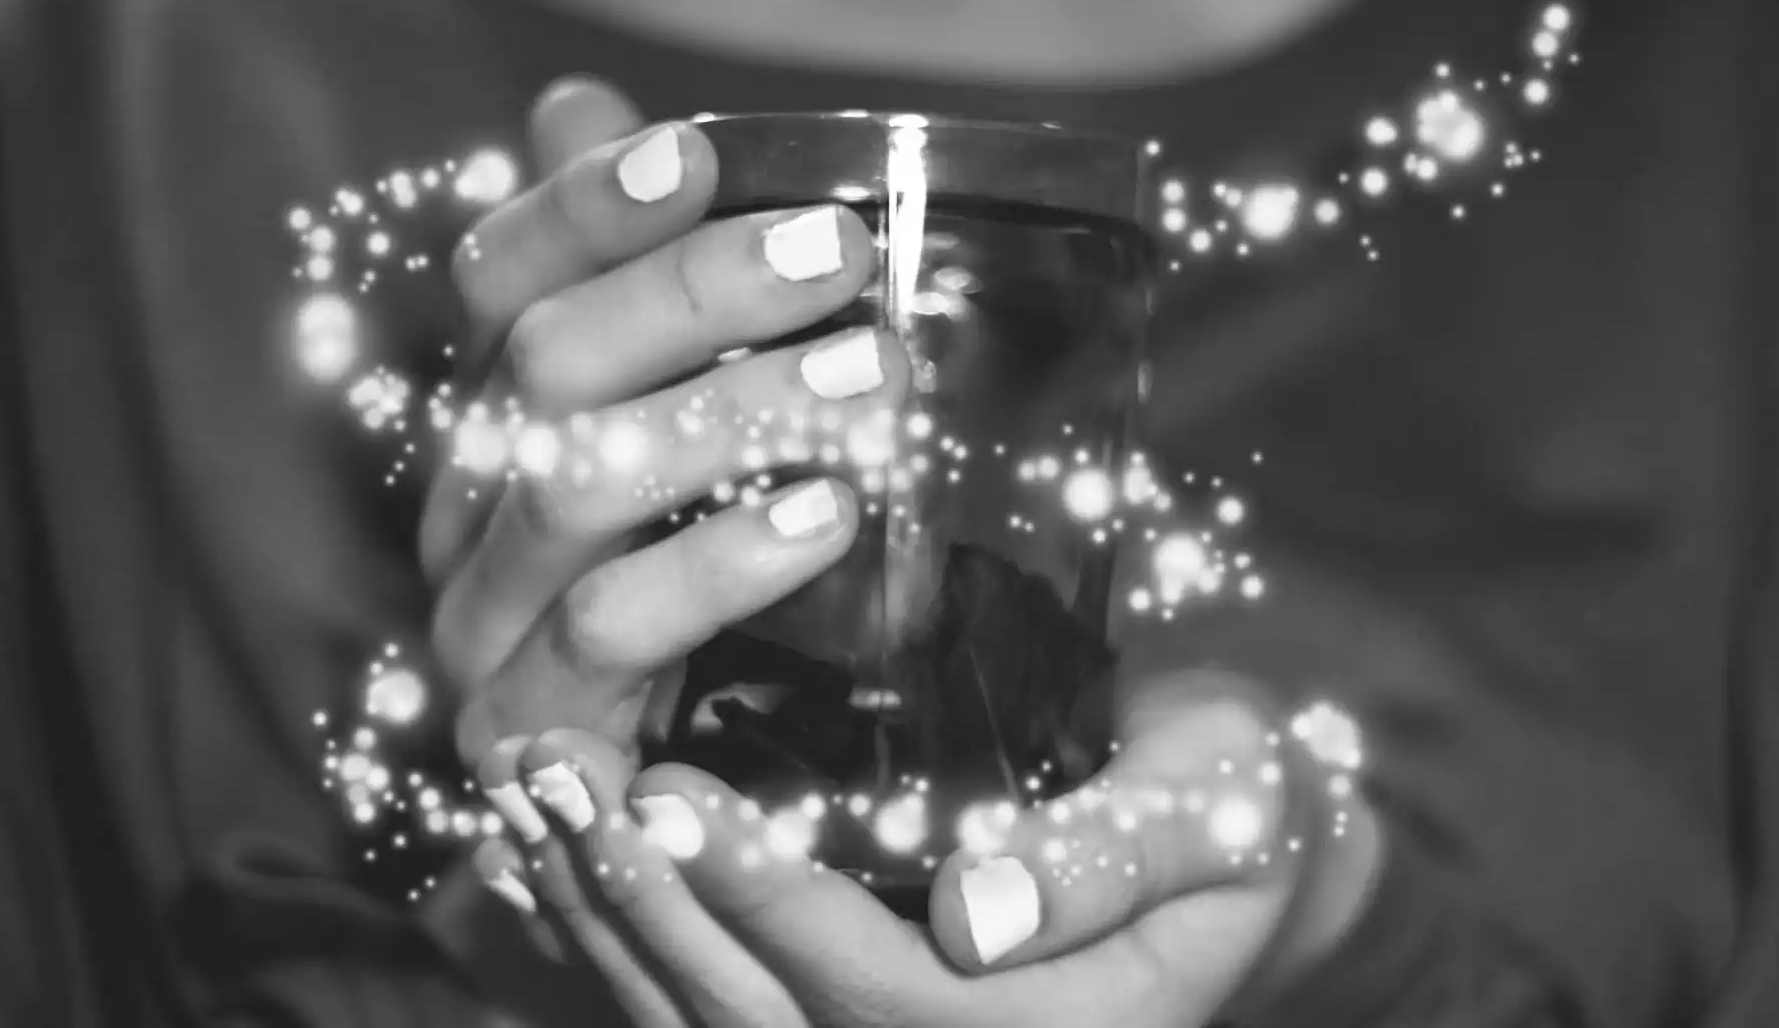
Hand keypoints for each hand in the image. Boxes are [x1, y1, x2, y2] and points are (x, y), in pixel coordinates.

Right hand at [422, 78, 904, 964]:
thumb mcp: (677, 402)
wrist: (664, 773)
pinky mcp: (525, 728)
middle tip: (844, 255)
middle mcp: (468, 496)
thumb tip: (568, 98)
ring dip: (730, 418)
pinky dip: (720, 564)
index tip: (697, 154)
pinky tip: (828, 519)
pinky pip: (606, 629)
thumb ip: (632, 266)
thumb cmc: (690, 553)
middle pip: (545, 362)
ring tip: (874, 384)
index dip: (583, 206)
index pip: (500, 273)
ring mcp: (481, 616)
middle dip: (696, 295)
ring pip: (573, 484)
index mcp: (497, 404)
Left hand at [487, 669, 1383, 1027]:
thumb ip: (1110, 861)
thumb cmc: (1241, 804)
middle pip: (764, 1022)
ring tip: (530, 797)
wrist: (1248, 854)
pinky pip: (715, 1004)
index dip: (761, 897)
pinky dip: (623, 935)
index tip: (663, 789)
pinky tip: (556, 855)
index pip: (874, 992)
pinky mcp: (853, 1014)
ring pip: (716, 1024)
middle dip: (646, 901)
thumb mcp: (1217, 804)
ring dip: (609, 915)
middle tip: (552, 776)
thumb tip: (972, 912)